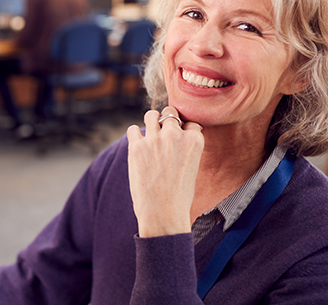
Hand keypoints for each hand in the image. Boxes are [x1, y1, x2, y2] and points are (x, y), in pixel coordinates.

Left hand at [126, 106, 203, 237]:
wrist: (163, 213)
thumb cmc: (179, 195)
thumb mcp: (192, 167)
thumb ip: (185, 147)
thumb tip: (175, 133)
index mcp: (194, 140)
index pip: (190, 122)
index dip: (184, 130)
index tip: (179, 140)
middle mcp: (175, 135)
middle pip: (171, 113)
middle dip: (167, 121)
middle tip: (163, 135)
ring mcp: (155, 139)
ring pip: (151, 115)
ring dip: (151, 122)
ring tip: (150, 135)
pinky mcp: (136, 146)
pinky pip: (132, 129)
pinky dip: (134, 135)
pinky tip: (137, 145)